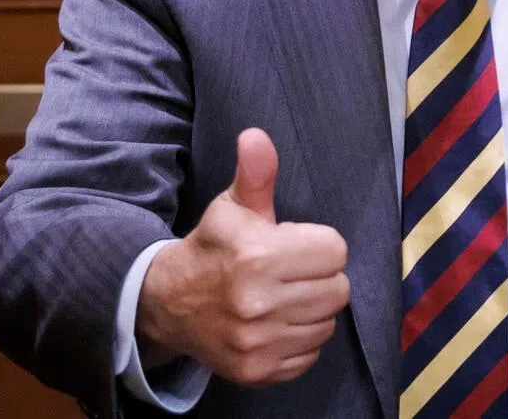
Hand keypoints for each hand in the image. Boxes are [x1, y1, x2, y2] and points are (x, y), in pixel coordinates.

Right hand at [135, 128, 350, 385]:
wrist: (169, 302)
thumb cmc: (214, 245)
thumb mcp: (233, 204)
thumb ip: (255, 172)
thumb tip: (256, 135)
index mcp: (258, 255)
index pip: (335, 250)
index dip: (318, 243)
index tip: (295, 243)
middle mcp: (259, 303)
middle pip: (338, 289)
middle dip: (320, 276)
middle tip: (293, 270)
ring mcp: (258, 343)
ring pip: (327, 323)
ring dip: (312, 309)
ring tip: (285, 295)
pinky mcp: (258, 372)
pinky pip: (311, 355)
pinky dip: (300, 340)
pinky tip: (277, 322)